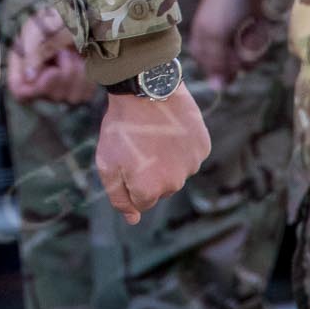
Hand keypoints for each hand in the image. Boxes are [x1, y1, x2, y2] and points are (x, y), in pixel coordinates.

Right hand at [6, 7, 97, 103]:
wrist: (90, 14)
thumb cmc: (60, 18)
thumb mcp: (40, 29)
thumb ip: (31, 51)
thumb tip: (29, 78)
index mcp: (23, 63)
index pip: (19, 89)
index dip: (32, 88)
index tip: (50, 71)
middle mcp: (40, 78)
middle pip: (46, 96)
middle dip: (60, 73)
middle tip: (64, 51)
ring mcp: (61, 85)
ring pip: (68, 97)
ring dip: (76, 70)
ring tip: (75, 51)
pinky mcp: (81, 87)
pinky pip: (85, 94)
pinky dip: (88, 75)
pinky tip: (86, 60)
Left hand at [95, 85, 210, 223]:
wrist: (144, 88)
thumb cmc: (121, 127)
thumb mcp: (107, 163)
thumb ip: (119, 197)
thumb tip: (133, 220)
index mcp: (150, 190)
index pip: (141, 202)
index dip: (130, 179)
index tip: (127, 159)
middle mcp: (175, 183)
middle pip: (161, 187)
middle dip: (149, 171)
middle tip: (139, 144)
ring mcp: (192, 164)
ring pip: (177, 170)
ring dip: (166, 158)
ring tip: (154, 133)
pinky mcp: (203, 146)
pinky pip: (190, 154)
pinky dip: (181, 145)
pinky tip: (170, 128)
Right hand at [189, 0, 266, 90]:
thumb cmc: (223, 3)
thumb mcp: (213, 33)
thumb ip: (216, 62)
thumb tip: (216, 88)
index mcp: (202, 47)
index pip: (216, 73)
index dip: (226, 66)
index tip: (228, 51)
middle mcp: (219, 48)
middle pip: (235, 69)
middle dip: (242, 54)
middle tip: (239, 33)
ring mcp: (237, 42)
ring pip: (250, 61)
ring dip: (253, 44)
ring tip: (249, 25)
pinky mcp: (253, 36)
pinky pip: (260, 49)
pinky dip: (261, 37)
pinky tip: (257, 24)